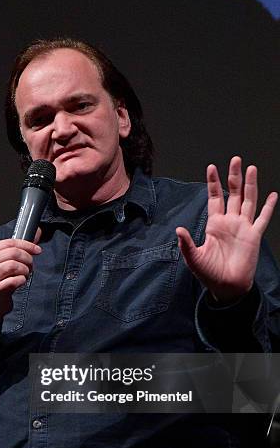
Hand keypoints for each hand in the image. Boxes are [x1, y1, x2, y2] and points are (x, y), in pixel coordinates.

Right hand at [0, 229, 41, 326]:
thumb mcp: (3, 263)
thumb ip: (17, 249)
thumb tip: (36, 234)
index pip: (9, 242)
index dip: (27, 245)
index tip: (37, 250)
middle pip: (13, 253)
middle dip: (27, 258)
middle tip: (31, 265)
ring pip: (13, 265)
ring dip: (25, 270)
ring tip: (25, 275)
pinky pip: (14, 280)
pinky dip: (22, 280)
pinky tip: (20, 282)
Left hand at [176, 156, 277, 303]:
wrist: (226, 288)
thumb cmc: (209, 274)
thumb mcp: (194, 258)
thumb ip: (186, 243)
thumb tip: (179, 229)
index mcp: (214, 225)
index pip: (215, 198)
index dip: (214, 183)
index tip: (212, 167)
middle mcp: (230, 222)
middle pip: (233, 193)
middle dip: (234, 176)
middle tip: (235, 159)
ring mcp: (243, 228)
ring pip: (248, 200)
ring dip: (250, 185)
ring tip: (251, 168)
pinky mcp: (254, 236)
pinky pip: (263, 218)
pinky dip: (269, 207)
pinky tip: (273, 194)